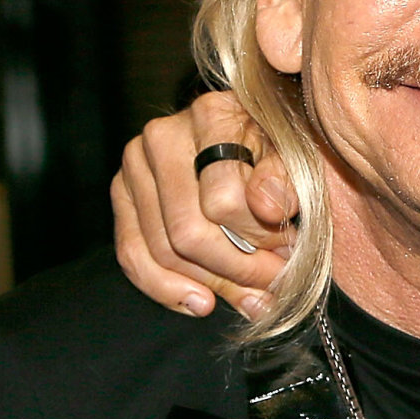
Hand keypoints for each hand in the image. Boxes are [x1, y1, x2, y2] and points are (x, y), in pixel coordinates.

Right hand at [111, 91, 300, 317]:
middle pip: (188, 232)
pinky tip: (201, 301)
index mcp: (210, 117)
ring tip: (250, 297)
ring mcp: (135, 166)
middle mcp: (161, 137)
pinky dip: (167, 288)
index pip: (223, 201)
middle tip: (271, 286)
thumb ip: (286, 181)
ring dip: (212, 284)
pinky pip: (132, 254)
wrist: (248, 135)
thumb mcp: (297, 157)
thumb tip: (270, 208)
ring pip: (163, 250)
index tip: (288, 251)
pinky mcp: (122, 193)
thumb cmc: (277, 148)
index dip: (260, 239)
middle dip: (237, 270)